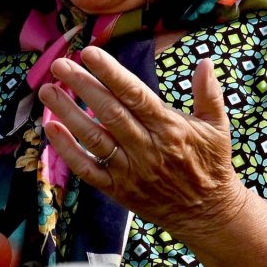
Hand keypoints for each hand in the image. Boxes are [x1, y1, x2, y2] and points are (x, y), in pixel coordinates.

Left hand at [39, 46, 249, 240]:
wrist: (207, 214)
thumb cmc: (211, 164)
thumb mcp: (218, 127)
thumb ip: (209, 94)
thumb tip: (205, 61)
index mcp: (169, 128)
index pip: (135, 95)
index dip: (111, 73)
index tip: (89, 53)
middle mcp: (147, 147)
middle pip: (109, 113)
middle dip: (82, 86)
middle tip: (59, 64)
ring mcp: (129, 170)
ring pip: (94, 138)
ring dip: (68, 113)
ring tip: (48, 91)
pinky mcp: (116, 189)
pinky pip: (87, 169)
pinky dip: (67, 150)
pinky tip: (50, 129)